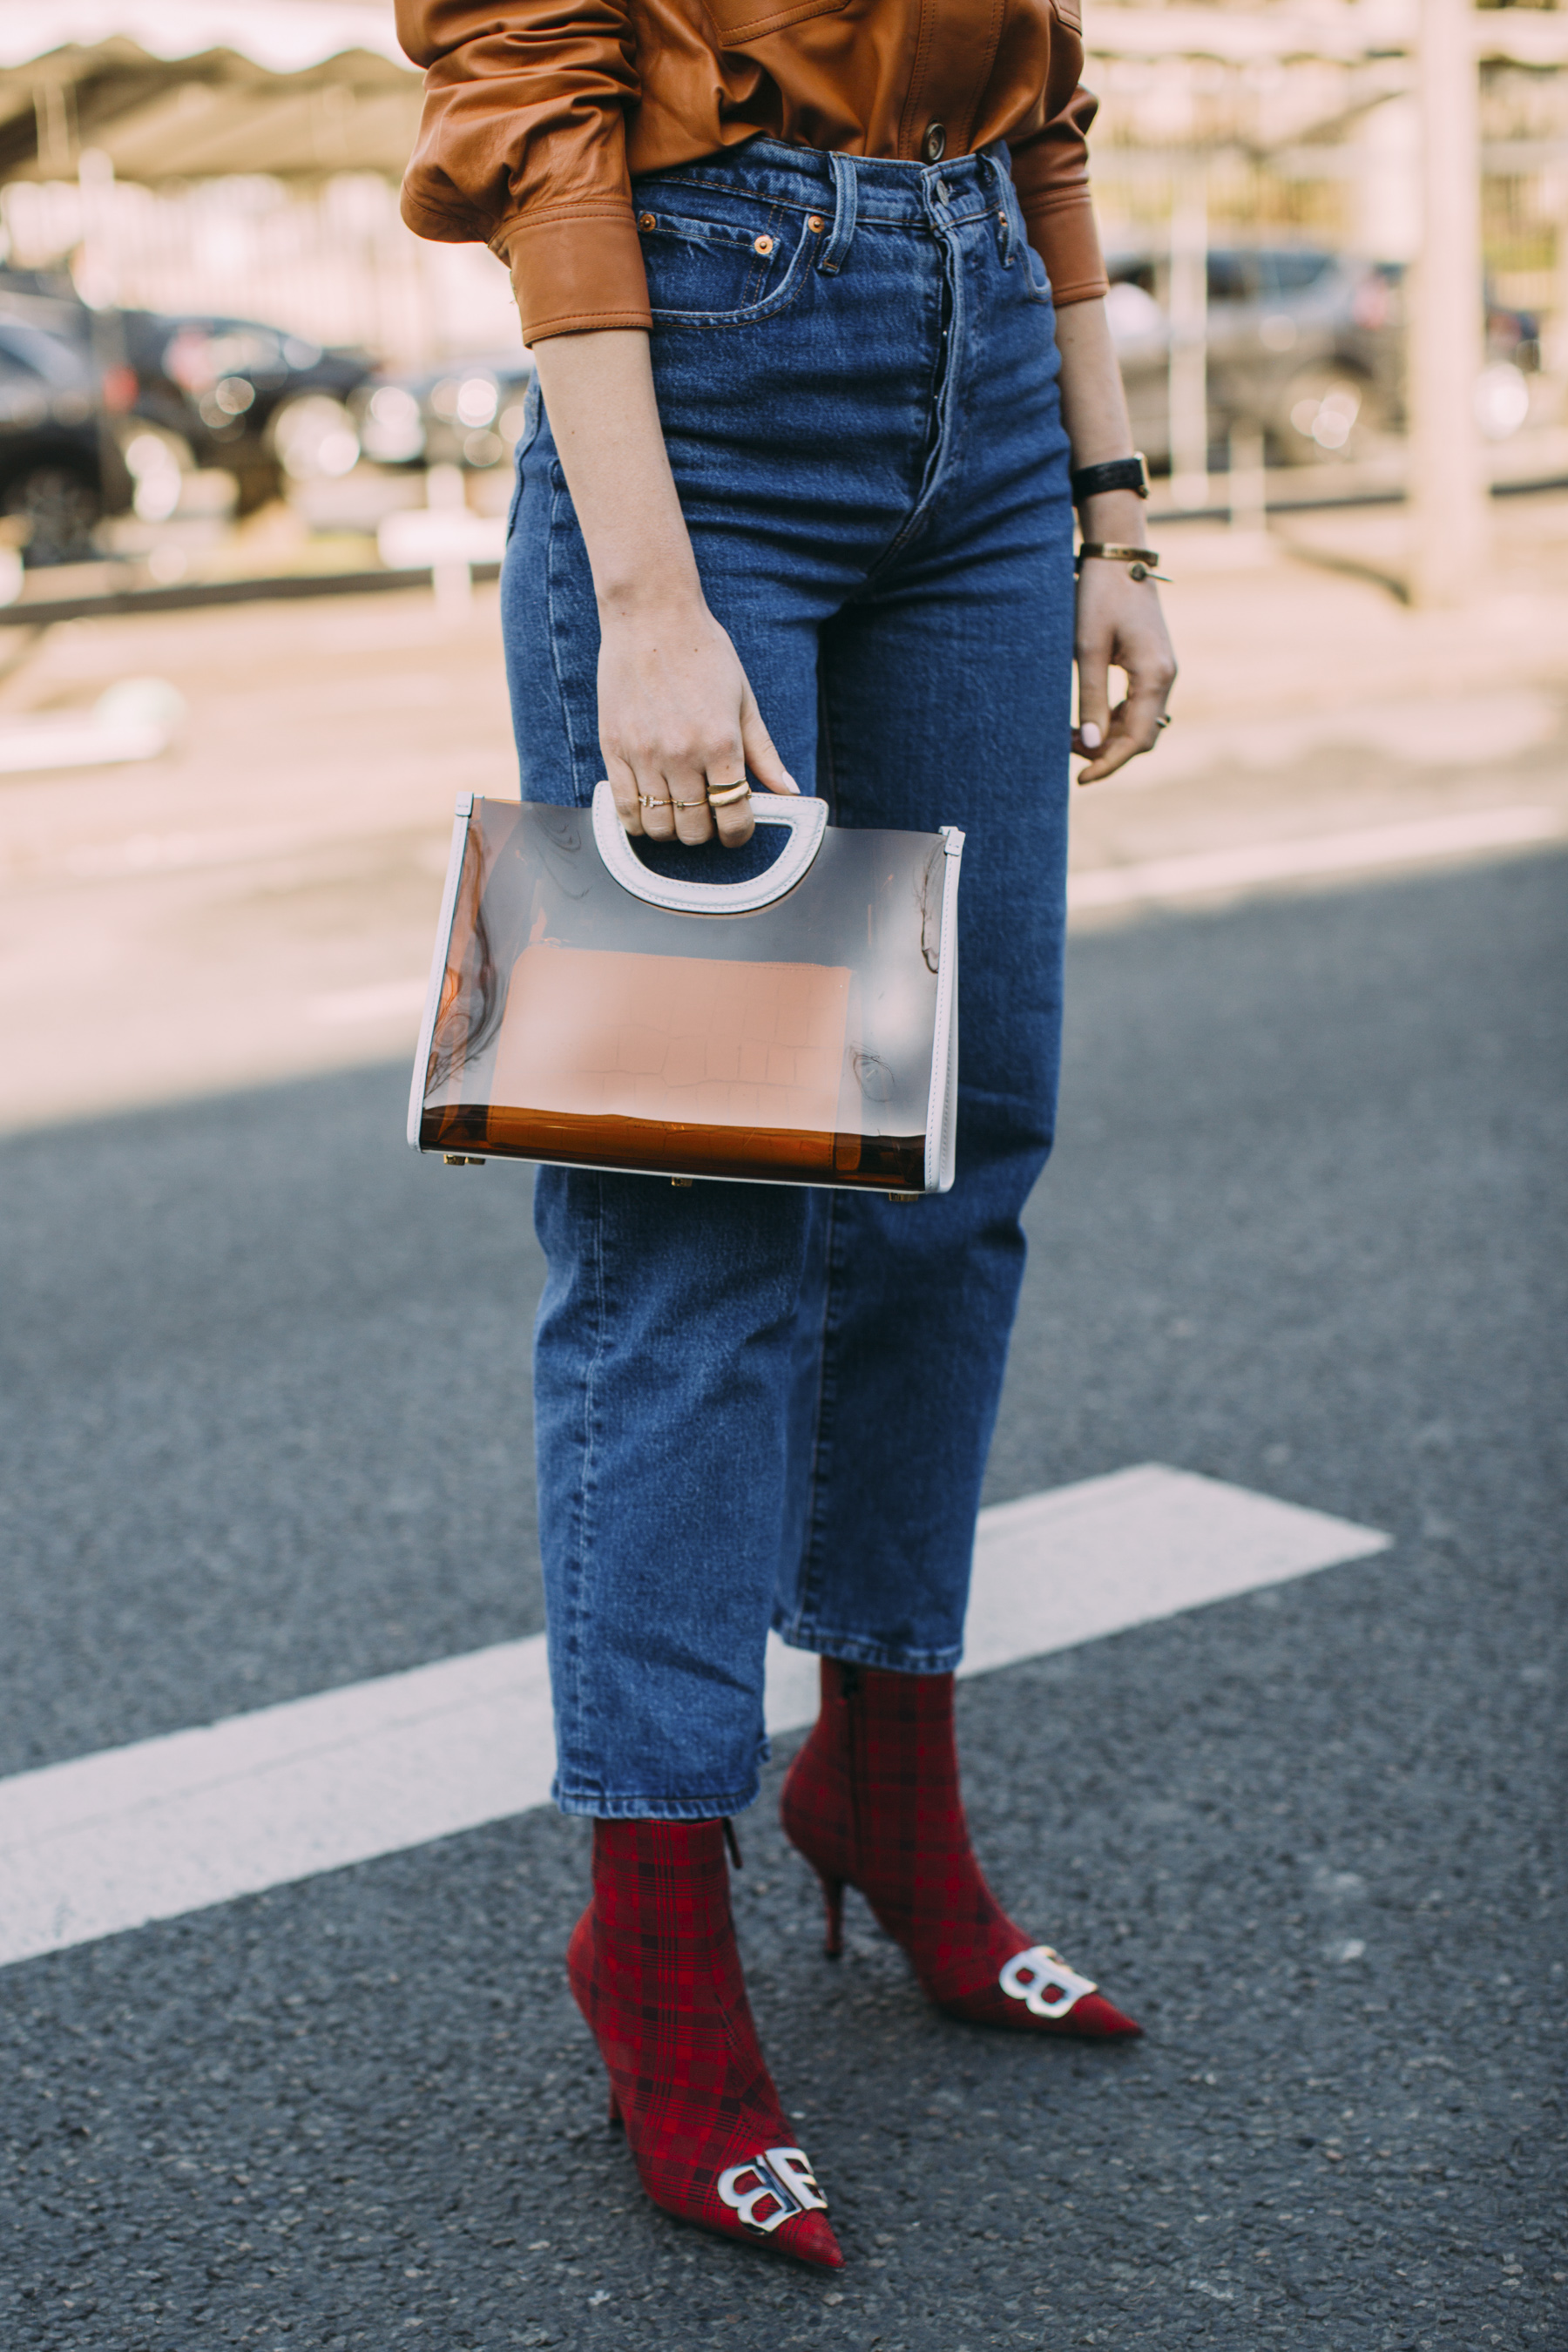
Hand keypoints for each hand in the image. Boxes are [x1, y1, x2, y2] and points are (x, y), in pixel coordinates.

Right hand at [598, 595, 797, 846]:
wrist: (652, 615)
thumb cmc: (703, 653)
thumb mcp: (744, 701)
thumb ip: (764, 752)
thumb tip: (789, 790)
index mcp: (720, 743)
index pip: (733, 815)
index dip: (739, 833)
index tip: (737, 829)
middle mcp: (681, 754)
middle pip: (693, 829)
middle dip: (706, 832)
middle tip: (708, 815)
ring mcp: (644, 754)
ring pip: (658, 826)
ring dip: (672, 829)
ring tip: (679, 811)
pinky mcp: (614, 749)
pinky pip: (623, 808)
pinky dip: (637, 822)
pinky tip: (649, 810)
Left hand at [1072, 556, 1176, 785]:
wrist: (1119, 558)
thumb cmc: (1099, 597)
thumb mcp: (1087, 649)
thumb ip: (1089, 698)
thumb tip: (1090, 745)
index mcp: (1155, 676)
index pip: (1136, 739)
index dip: (1108, 764)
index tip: (1081, 780)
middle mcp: (1167, 677)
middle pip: (1142, 737)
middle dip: (1106, 752)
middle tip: (1065, 748)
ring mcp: (1163, 672)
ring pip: (1140, 724)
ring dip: (1108, 736)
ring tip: (1070, 733)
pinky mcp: (1153, 666)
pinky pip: (1138, 707)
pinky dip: (1114, 719)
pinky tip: (1087, 716)